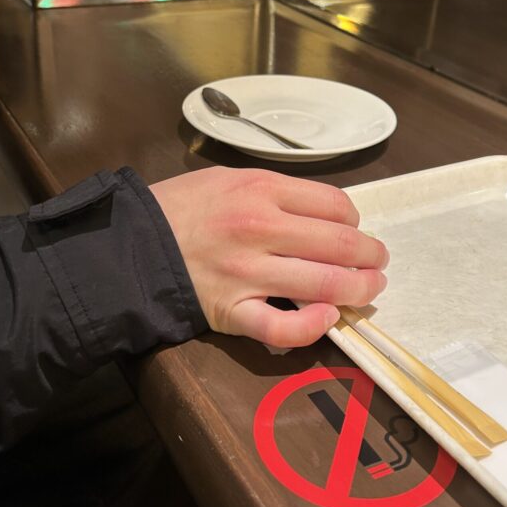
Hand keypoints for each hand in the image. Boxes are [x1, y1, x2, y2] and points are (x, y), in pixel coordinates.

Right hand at [150, 168, 388, 347]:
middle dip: (371, 257)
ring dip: (359, 290)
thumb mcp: (228, 179)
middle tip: (378, 264)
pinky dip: (312, 326)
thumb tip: (323, 214)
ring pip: (324, 284)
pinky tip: (328, 319)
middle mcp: (259, 228)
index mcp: (261, 190)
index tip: (355, 232)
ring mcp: (247, 273)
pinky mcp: (231, 311)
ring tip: (369, 290)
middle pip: (340, 245)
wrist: (128, 243)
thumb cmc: (180, 207)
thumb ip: (276, 194)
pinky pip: (281, 326)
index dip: (356, 222)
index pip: (335, 205)